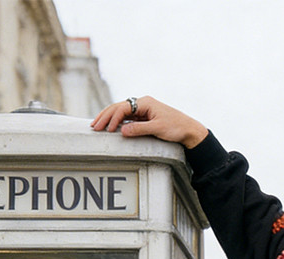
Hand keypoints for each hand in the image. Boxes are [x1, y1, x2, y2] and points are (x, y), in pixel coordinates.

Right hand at [91, 96, 207, 148]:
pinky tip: (110, 127)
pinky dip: (117, 122)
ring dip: (109, 118)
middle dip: (105, 116)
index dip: (113, 118)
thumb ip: (139, 129)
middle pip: (119, 107)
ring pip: (121, 112)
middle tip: (94, 126)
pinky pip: (127, 118)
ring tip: (97, 125)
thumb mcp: (157, 128)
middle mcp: (142, 104)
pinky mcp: (144, 117)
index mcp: (145, 102)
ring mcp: (142, 110)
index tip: (107, 129)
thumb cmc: (176, 127)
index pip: (123, 108)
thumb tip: (122, 131)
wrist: (189, 130)